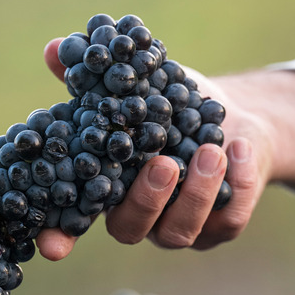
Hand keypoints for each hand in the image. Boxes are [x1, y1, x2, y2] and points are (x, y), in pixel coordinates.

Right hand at [37, 38, 294, 259]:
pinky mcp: (222, 225)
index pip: (76, 222)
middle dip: (146, 199)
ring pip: (181, 231)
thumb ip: (99, 77)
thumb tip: (56, 49)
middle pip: (131, 228)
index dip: (60, 235)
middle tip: (164, 162)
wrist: (238, 121)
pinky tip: (241, 148)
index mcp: (112, 189)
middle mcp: (143, 216)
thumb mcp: (142, 86)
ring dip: (196, 193)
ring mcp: (182, 226)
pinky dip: (238, 184)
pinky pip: (228, 220)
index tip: (53, 245)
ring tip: (211, 150)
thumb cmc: (179, 107)